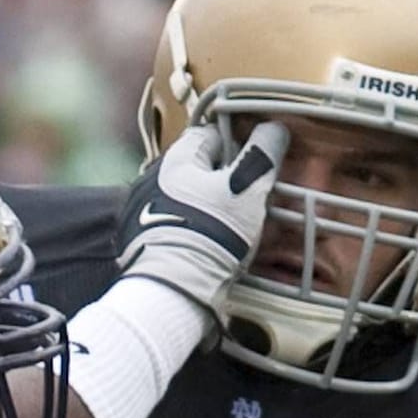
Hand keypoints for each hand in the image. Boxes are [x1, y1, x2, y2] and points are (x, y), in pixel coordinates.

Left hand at [117, 121, 288, 311]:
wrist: (173, 289)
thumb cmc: (212, 231)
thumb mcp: (247, 187)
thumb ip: (262, 154)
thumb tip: (274, 129)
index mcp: (176, 159)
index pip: (210, 136)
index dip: (237, 146)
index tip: (254, 166)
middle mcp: (153, 178)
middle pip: (198, 170)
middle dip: (223, 181)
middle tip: (247, 200)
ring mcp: (144, 210)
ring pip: (188, 198)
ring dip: (209, 207)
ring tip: (232, 228)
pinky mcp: (143, 240)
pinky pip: (176, 225)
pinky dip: (193, 230)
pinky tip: (211, 246)